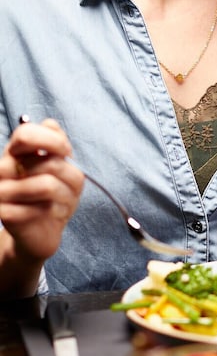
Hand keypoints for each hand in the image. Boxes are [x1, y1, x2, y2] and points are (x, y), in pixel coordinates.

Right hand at [0, 118, 82, 292]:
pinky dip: (55, 213)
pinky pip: (40, 208)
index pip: (25, 133)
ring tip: (63, 202)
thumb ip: (56, 143)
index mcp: (15, 153)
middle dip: (70, 177)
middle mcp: (3, 169)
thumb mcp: (62, 167)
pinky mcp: (5, 214)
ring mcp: (1, 192)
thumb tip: (50, 123)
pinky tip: (51, 216)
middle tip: (70, 189)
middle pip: (47, 162)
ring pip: (46, 185)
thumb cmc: (53, 196)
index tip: (66, 153)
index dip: (52, 140)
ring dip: (66, 196)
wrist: (41, 232)